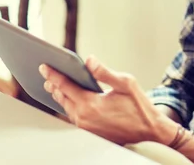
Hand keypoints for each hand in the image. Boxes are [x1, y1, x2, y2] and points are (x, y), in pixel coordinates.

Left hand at [39, 56, 177, 145]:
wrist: (149, 130)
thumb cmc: (139, 106)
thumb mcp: (125, 83)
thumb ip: (104, 72)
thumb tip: (89, 61)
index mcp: (91, 104)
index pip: (65, 86)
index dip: (54, 74)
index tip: (44, 66)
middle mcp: (84, 117)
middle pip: (62, 98)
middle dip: (53, 85)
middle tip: (47, 74)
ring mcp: (86, 127)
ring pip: (66, 108)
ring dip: (60, 96)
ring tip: (55, 85)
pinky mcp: (91, 132)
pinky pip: (73, 117)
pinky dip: (68, 105)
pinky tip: (70, 99)